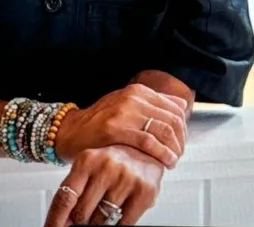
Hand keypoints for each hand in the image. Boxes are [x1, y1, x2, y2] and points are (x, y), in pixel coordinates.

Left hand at [45, 145, 163, 226]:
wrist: (148, 148)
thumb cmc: (115, 160)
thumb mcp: (90, 167)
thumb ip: (75, 191)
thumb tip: (62, 222)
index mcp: (87, 160)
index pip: (65, 199)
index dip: (56, 220)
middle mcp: (106, 167)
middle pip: (81, 213)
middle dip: (80, 220)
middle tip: (86, 216)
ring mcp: (126, 179)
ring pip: (102, 221)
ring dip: (100, 222)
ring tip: (106, 208)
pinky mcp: (145, 191)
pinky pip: (124, 224)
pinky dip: (117, 225)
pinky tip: (117, 215)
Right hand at [53, 84, 187, 168]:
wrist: (69, 131)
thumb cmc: (98, 122)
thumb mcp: (126, 105)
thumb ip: (152, 105)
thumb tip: (182, 106)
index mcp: (139, 91)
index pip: (175, 108)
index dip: (183, 128)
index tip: (181, 142)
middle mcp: (134, 98)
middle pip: (172, 119)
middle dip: (180, 140)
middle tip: (179, 154)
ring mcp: (124, 112)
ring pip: (163, 130)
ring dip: (174, 148)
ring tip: (173, 160)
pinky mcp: (115, 129)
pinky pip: (148, 142)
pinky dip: (161, 153)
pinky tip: (165, 162)